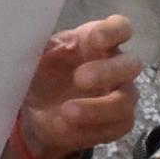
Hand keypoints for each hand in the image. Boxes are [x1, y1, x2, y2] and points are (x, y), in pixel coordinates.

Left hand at [18, 15, 142, 158]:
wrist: (37, 109)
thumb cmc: (44, 72)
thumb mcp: (37, 54)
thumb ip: (40, 43)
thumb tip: (28, 35)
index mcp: (98, 41)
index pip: (120, 28)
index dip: (113, 32)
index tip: (95, 39)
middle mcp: (116, 66)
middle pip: (130, 65)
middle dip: (107, 72)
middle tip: (79, 78)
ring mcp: (120, 96)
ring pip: (125, 102)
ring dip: (97, 108)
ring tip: (66, 112)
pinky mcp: (116, 123)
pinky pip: (114, 129)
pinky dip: (88, 130)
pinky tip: (64, 127)